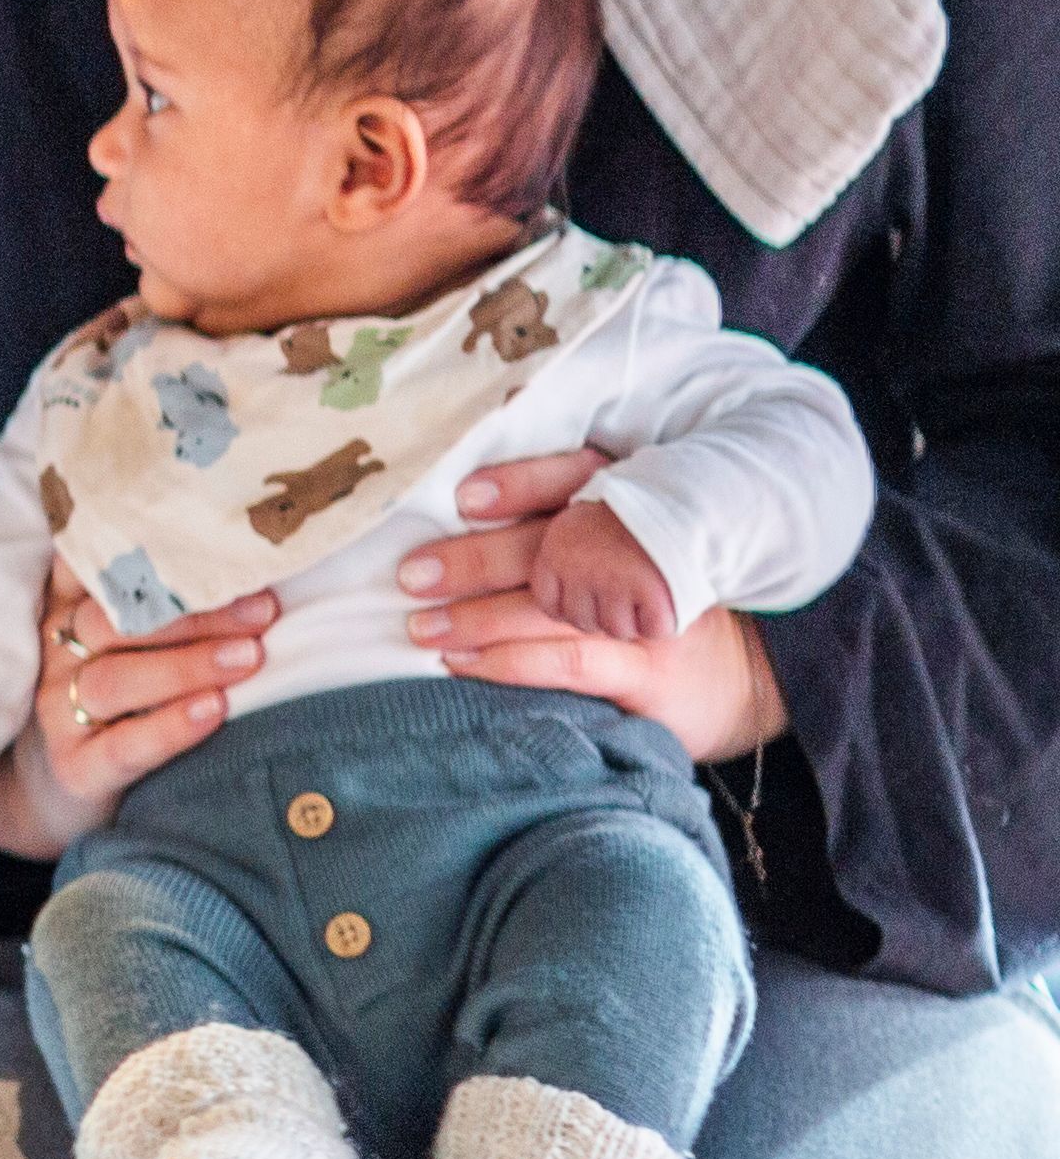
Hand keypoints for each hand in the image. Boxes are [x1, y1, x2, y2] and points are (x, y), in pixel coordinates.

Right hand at [0, 568, 277, 858]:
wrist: (63, 793)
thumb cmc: (116, 703)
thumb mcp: (121, 643)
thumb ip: (152, 600)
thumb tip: (233, 559)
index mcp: (68, 612)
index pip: (93, 568)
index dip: (149, 555)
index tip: (215, 548)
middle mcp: (56, 657)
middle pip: (113, 623)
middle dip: (193, 613)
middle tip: (262, 611)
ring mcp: (59, 713)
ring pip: (114, 681)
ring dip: (186, 666)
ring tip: (249, 658)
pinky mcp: (76, 769)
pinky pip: (122, 747)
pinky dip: (170, 727)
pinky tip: (214, 711)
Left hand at [407, 449, 789, 760]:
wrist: (748, 678)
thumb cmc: (658, 605)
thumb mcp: (633, 552)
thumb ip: (569, 527)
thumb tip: (459, 521)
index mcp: (639, 513)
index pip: (581, 481)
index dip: (523, 484)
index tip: (462, 496)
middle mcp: (645, 557)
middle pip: (553, 546)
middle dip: (475, 558)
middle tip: (411, 574)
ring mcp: (649, 613)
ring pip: (552, 606)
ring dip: (477, 615)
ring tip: (420, 626)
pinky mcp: (650, 670)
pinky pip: (569, 659)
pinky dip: (507, 660)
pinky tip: (460, 662)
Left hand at [525, 493, 678, 646]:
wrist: (676, 496)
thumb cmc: (624, 512)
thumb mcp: (577, 524)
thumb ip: (558, 558)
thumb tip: (527, 590)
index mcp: (557, 552)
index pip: (549, 605)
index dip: (572, 606)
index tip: (591, 596)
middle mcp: (581, 570)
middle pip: (582, 621)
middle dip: (602, 614)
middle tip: (624, 591)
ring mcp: (617, 583)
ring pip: (616, 628)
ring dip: (632, 618)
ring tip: (645, 589)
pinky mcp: (654, 594)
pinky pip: (653, 628)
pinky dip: (662, 619)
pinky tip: (666, 595)